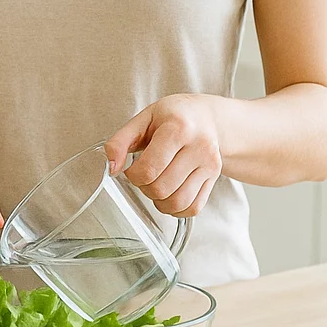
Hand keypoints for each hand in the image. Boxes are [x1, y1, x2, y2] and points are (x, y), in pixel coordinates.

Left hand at [104, 95, 222, 216]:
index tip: (131, 169)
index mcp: (178, 128)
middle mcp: (198, 147)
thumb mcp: (142, 119)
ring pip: (178, 202)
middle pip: (162, 188)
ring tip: (155, 186)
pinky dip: (176, 209)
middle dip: (144, 188)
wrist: (206, 117)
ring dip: (159, 202)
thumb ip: (120, 141)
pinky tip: (169, 196)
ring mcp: (210, 164)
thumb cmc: (171, 116)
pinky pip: (194, 208)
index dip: (133, 175)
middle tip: (143, 176)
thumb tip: (111, 168)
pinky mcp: (215, 178)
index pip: (149, 169)